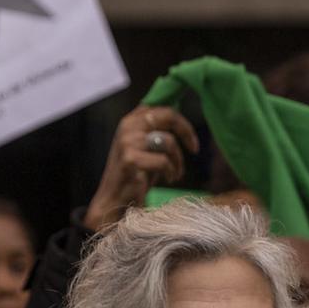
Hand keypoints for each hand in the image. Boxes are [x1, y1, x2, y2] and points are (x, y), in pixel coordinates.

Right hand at [86, 105, 198, 230]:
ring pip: (168, 141)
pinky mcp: (130, 159)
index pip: (163, 107)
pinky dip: (170, 171)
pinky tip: (168, 179)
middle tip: (194, 149)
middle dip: (186, 132)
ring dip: (178, 160)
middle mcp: (128, 126)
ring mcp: (127, 141)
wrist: (114, 200)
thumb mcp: (146, 148)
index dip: (182, 121)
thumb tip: (180, 121)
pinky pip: (163, 161)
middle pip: (168, 116)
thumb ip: (158, 131)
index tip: (191, 139)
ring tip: (176, 173)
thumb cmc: (135, 175)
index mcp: (131, 119)